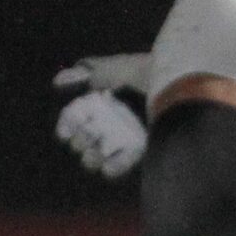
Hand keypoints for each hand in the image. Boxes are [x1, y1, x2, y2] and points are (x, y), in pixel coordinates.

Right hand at [51, 53, 151, 176]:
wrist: (177, 84)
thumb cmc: (143, 73)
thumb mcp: (113, 68)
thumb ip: (84, 75)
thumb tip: (57, 82)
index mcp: (97, 100)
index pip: (73, 117)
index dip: (67, 125)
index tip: (65, 133)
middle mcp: (107, 119)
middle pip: (83, 138)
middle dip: (80, 141)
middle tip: (86, 138)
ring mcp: (124, 135)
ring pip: (98, 154)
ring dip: (92, 157)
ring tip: (94, 154)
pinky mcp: (140, 148)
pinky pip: (121, 164)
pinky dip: (113, 167)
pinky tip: (108, 167)